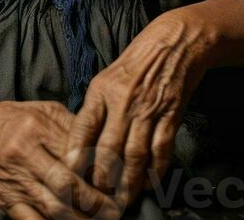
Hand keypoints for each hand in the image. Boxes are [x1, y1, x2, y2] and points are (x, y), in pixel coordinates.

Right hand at [0, 91, 121, 219]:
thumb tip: (102, 148)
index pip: (75, 153)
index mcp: (36, 126)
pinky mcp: (5, 201)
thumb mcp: (45, 110)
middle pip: (66, 185)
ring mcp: (13, 180)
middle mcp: (23, 154)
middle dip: (95, 202)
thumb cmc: (14, 119)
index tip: (118, 181)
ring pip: (52, 208)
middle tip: (115, 209)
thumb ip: (73, 126)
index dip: (99, 171)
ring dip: (81, 219)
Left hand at [63, 9, 215, 208]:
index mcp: (102, 90)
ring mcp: (147, 109)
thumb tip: (82, 141)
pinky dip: (155, 171)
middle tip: (96, 199)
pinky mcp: (170, 114)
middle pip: (107, 149)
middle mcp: (122, 101)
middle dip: (100, 179)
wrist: (173, 42)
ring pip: (133, 156)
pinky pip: (161, 150)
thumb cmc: (136, 61)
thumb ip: (96, 107)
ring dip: (127, 183)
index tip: (69, 175)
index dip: (75, 155)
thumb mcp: (107, 76)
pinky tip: (149, 184)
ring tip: (120, 201)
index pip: (82, 127)